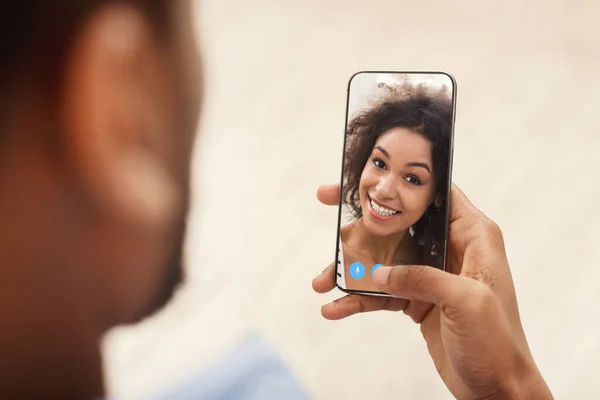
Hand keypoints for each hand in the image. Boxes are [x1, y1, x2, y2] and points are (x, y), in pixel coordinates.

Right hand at [313, 184, 552, 399]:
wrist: (496, 388)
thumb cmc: (498, 342)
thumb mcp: (466, 302)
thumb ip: (422, 278)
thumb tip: (378, 272)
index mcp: (472, 236)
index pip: (435, 193)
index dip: (401, 180)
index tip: (366, 173)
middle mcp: (449, 249)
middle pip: (398, 222)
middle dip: (361, 219)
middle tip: (325, 203)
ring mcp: (430, 275)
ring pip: (382, 259)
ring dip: (351, 269)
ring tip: (321, 282)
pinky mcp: (417, 300)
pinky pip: (381, 293)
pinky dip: (357, 299)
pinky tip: (335, 309)